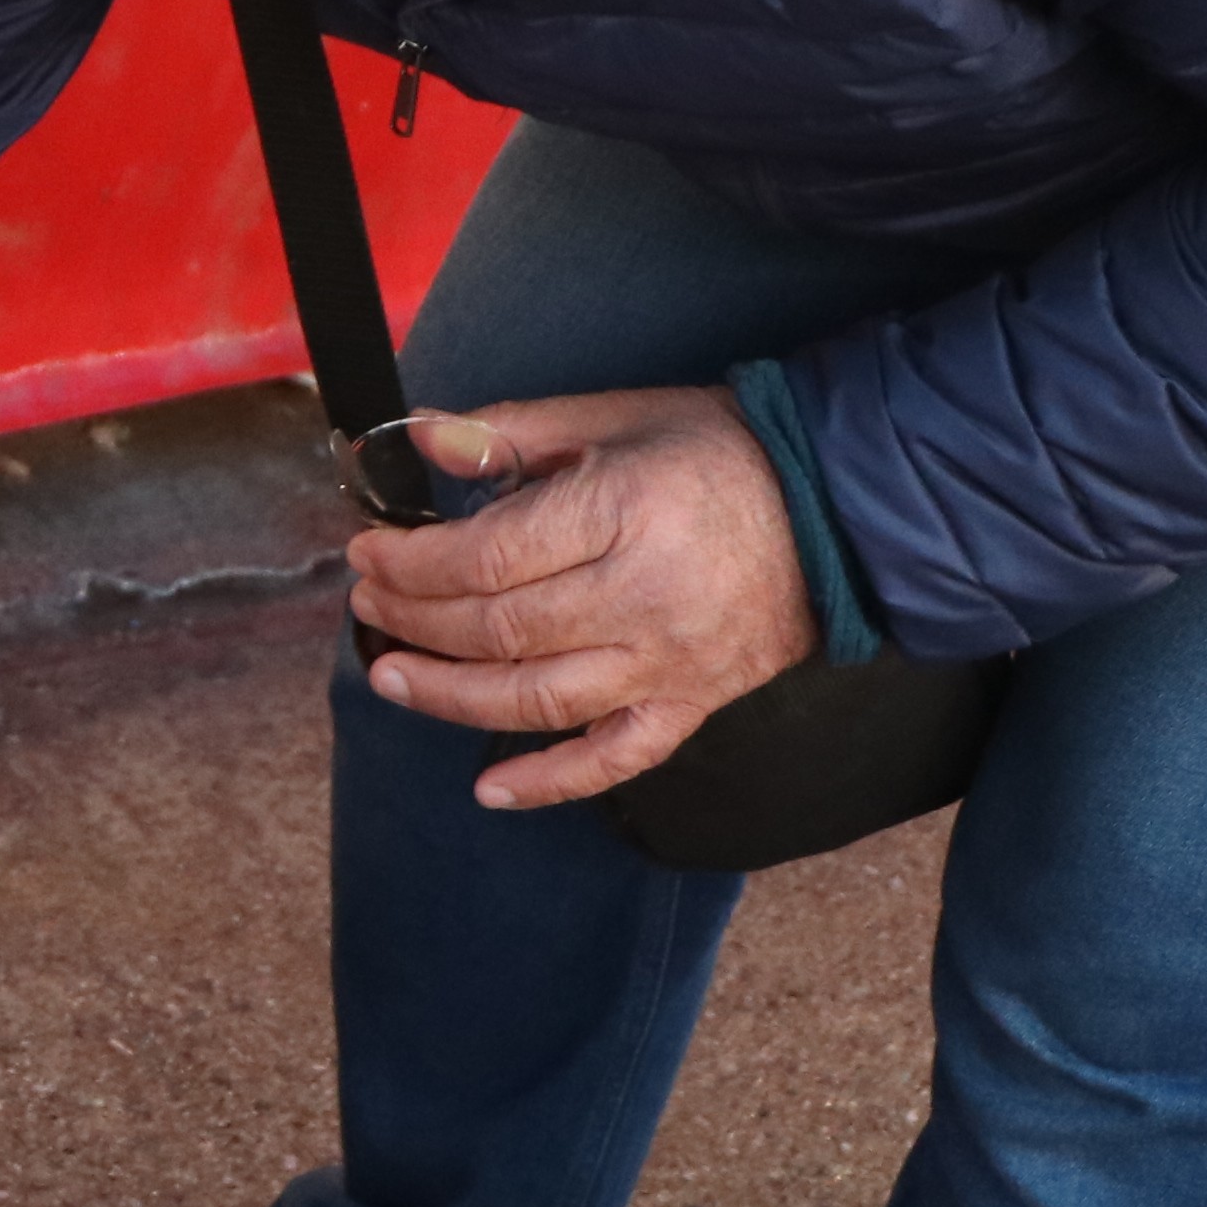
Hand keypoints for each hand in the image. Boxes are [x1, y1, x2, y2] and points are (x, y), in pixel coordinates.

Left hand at [346, 386, 815, 810]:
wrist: (837, 510)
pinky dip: (548, 782)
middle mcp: (642, 598)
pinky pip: (612, 759)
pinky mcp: (691, 704)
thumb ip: (513, 432)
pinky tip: (489, 787)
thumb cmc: (720, 452)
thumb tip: (424, 439)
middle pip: (498, 632)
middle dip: (416, 622)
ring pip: (536, 702)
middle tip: (369, 605)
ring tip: (390, 675)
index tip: (370, 553)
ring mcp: (668, 663)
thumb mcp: (614, 418)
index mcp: (623, 514)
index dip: (413, 564)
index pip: (487, 558)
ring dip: (448, 698)